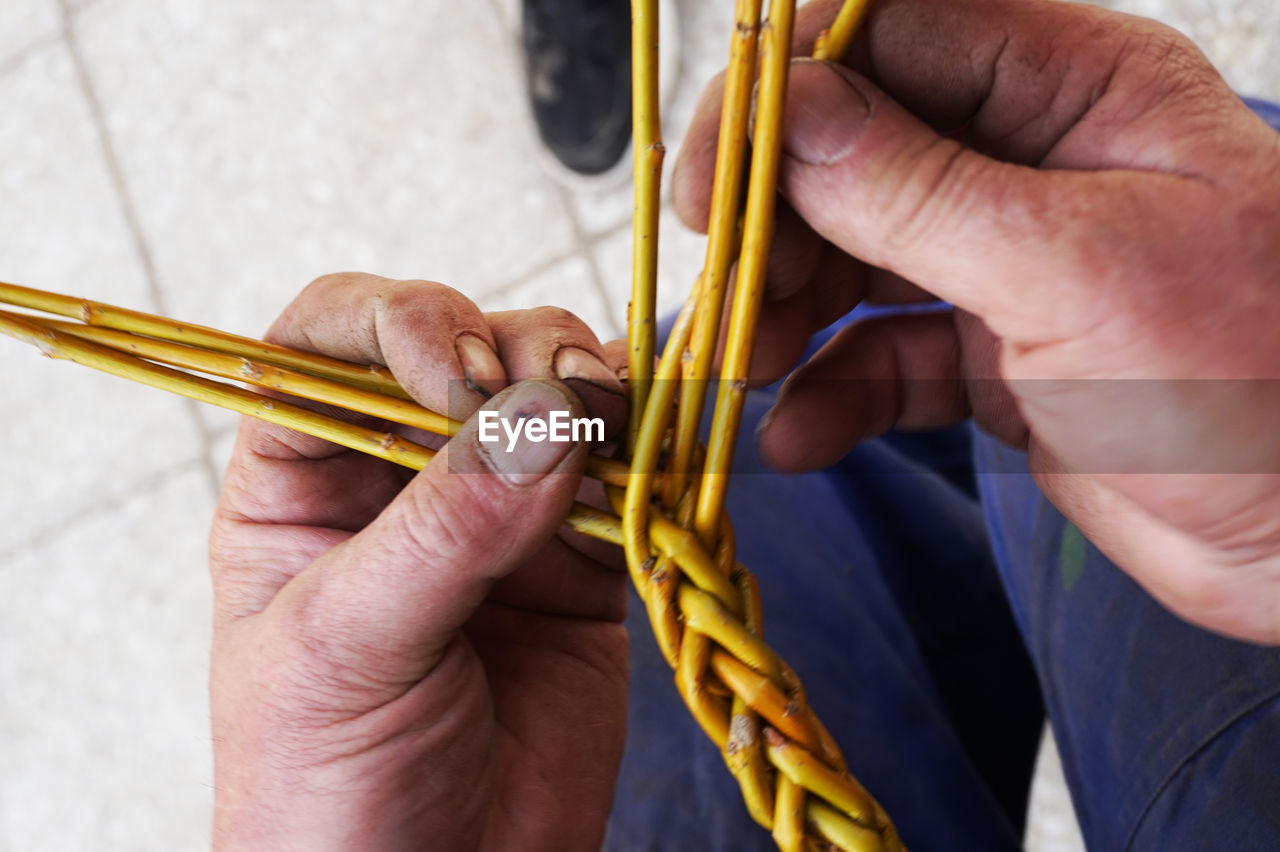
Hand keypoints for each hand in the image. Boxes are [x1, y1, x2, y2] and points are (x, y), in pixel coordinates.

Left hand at [208, 273, 629, 849]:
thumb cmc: (331, 791)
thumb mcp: (348, 649)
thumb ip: (443, 530)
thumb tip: (543, 414)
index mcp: (301, 482)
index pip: (332, 340)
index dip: (399, 325)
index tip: (460, 377)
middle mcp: (401, 479)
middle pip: (464, 348)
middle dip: (515, 354)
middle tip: (558, 402)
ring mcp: (499, 515)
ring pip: (556, 394)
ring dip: (591, 389)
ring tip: (608, 430)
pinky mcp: (584, 563)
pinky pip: (628, 476)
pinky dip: (653, 456)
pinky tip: (655, 466)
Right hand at [672, 0, 1279, 641]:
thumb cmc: (1259, 389)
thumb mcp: (1075, 272)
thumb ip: (918, 192)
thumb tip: (789, 114)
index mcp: (1074, 88)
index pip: (890, 36)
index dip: (786, 92)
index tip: (721, 182)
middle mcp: (1029, 160)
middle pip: (851, 150)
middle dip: (778, 224)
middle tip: (730, 300)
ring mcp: (1005, 259)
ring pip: (853, 254)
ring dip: (786, 313)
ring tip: (747, 373)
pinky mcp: (993, 352)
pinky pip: (883, 352)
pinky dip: (832, 391)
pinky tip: (799, 434)